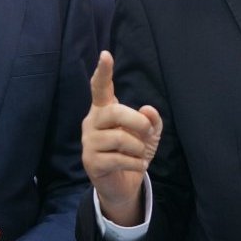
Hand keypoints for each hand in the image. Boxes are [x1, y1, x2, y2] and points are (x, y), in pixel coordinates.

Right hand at [81, 50, 161, 226]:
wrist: (123, 185)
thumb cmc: (133, 152)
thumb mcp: (148, 135)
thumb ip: (152, 120)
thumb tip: (147, 109)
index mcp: (104, 110)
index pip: (100, 88)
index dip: (103, 72)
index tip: (106, 55)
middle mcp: (92, 122)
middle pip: (114, 112)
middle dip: (138, 122)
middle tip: (148, 133)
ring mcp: (88, 142)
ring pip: (119, 138)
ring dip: (138, 148)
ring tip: (139, 155)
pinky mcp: (91, 162)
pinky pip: (119, 159)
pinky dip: (136, 163)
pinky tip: (136, 166)